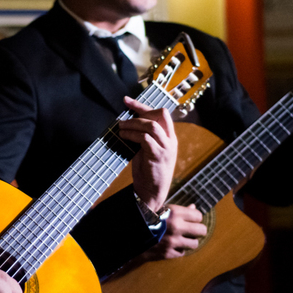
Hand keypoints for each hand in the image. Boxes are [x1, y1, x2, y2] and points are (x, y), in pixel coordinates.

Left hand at [120, 96, 176, 212]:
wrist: (152, 192)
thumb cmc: (147, 171)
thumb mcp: (146, 150)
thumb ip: (142, 137)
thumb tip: (127, 123)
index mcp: (169, 137)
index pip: (161, 114)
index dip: (143, 106)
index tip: (127, 100)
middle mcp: (171, 140)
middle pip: (160, 115)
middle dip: (141, 110)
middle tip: (124, 113)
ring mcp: (167, 148)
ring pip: (152, 126)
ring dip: (134, 124)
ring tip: (121, 127)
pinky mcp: (158, 156)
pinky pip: (145, 139)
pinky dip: (133, 135)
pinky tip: (124, 136)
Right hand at [148, 204, 206, 258]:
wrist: (131, 235)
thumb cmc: (147, 219)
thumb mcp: (162, 210)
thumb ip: (180, 210)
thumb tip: (194, 208)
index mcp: (175, 213)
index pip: (198, 216)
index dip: (196, 218)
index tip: (192, 220)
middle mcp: (176, 227)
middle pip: (201, 231)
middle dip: (198, 231)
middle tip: (193, 231)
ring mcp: (173, 241)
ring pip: (194, 244)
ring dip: (189, 242)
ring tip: (182, 239)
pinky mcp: (168, 253)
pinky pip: (182, 252)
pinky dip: (178, 250)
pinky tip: (172, 245)